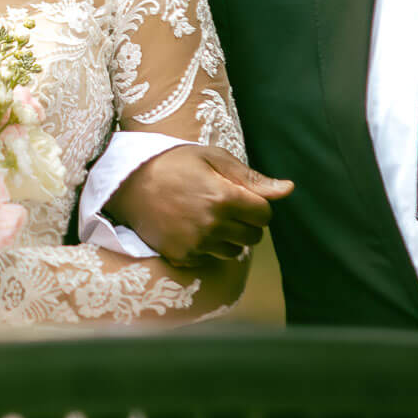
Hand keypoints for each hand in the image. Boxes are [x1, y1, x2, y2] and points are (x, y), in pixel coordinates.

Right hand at [105, 144, 293, 267]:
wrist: (128, 183)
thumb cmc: (173, 164)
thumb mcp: (213, 158)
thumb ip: (252, 178)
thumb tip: (288, 189)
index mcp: (225, 197)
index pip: (265, 215)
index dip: (256, 205)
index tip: (240, 197)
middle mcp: (213, 225)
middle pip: (253, 237)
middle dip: (245, 223)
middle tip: (224, 207)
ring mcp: (196, 243)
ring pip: (235, 252)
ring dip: (228, 238)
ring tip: (207, 218)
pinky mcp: (182, 256)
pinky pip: (210, 259)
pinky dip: (207, 248)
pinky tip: (191, 228)